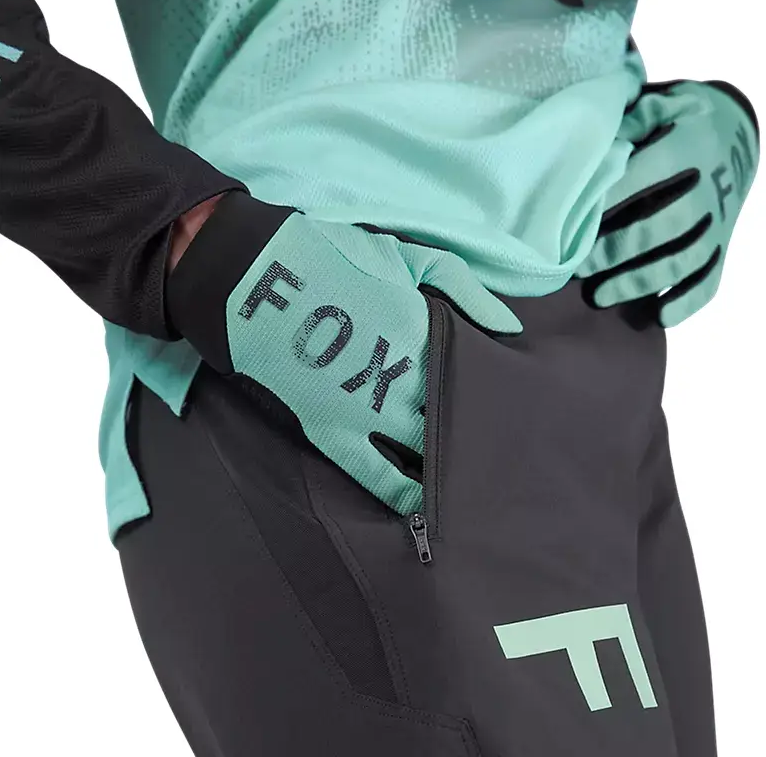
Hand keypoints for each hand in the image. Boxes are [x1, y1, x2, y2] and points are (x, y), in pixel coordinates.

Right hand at [167, 193, 521, 513]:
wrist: (254, 279)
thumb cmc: (330, 259)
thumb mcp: (406, 256)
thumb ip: (465, 288)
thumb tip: (512, 328)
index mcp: (425, 333)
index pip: (473, 377)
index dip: (492, 395)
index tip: (508, 408)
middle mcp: (404, 378)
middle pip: (454, 418)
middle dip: (476, 433)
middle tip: (496, 449)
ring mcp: (367, 410)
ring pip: (424, 451)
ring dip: (448, 466)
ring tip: (471, 483)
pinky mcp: (331, 430)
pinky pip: (375, 475)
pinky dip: (400, 494)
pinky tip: (422, 509)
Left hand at [577, 80, 759, 326]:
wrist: (735, 133)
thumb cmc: (679, 119)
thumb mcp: (661, 102)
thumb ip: (630, 118)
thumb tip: (592, 135)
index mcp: (693, 146)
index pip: (653, 172)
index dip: (614, 195)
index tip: (575, 216)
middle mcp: (710, 189)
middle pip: (666, 226)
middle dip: (619, 249)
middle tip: (579, 267)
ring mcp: (718, 224)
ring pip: (683, 260)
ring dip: (641, 282)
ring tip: (599, 297)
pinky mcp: (722, 247)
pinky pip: (710, 281)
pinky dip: (687, 302)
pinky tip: (658, 316)